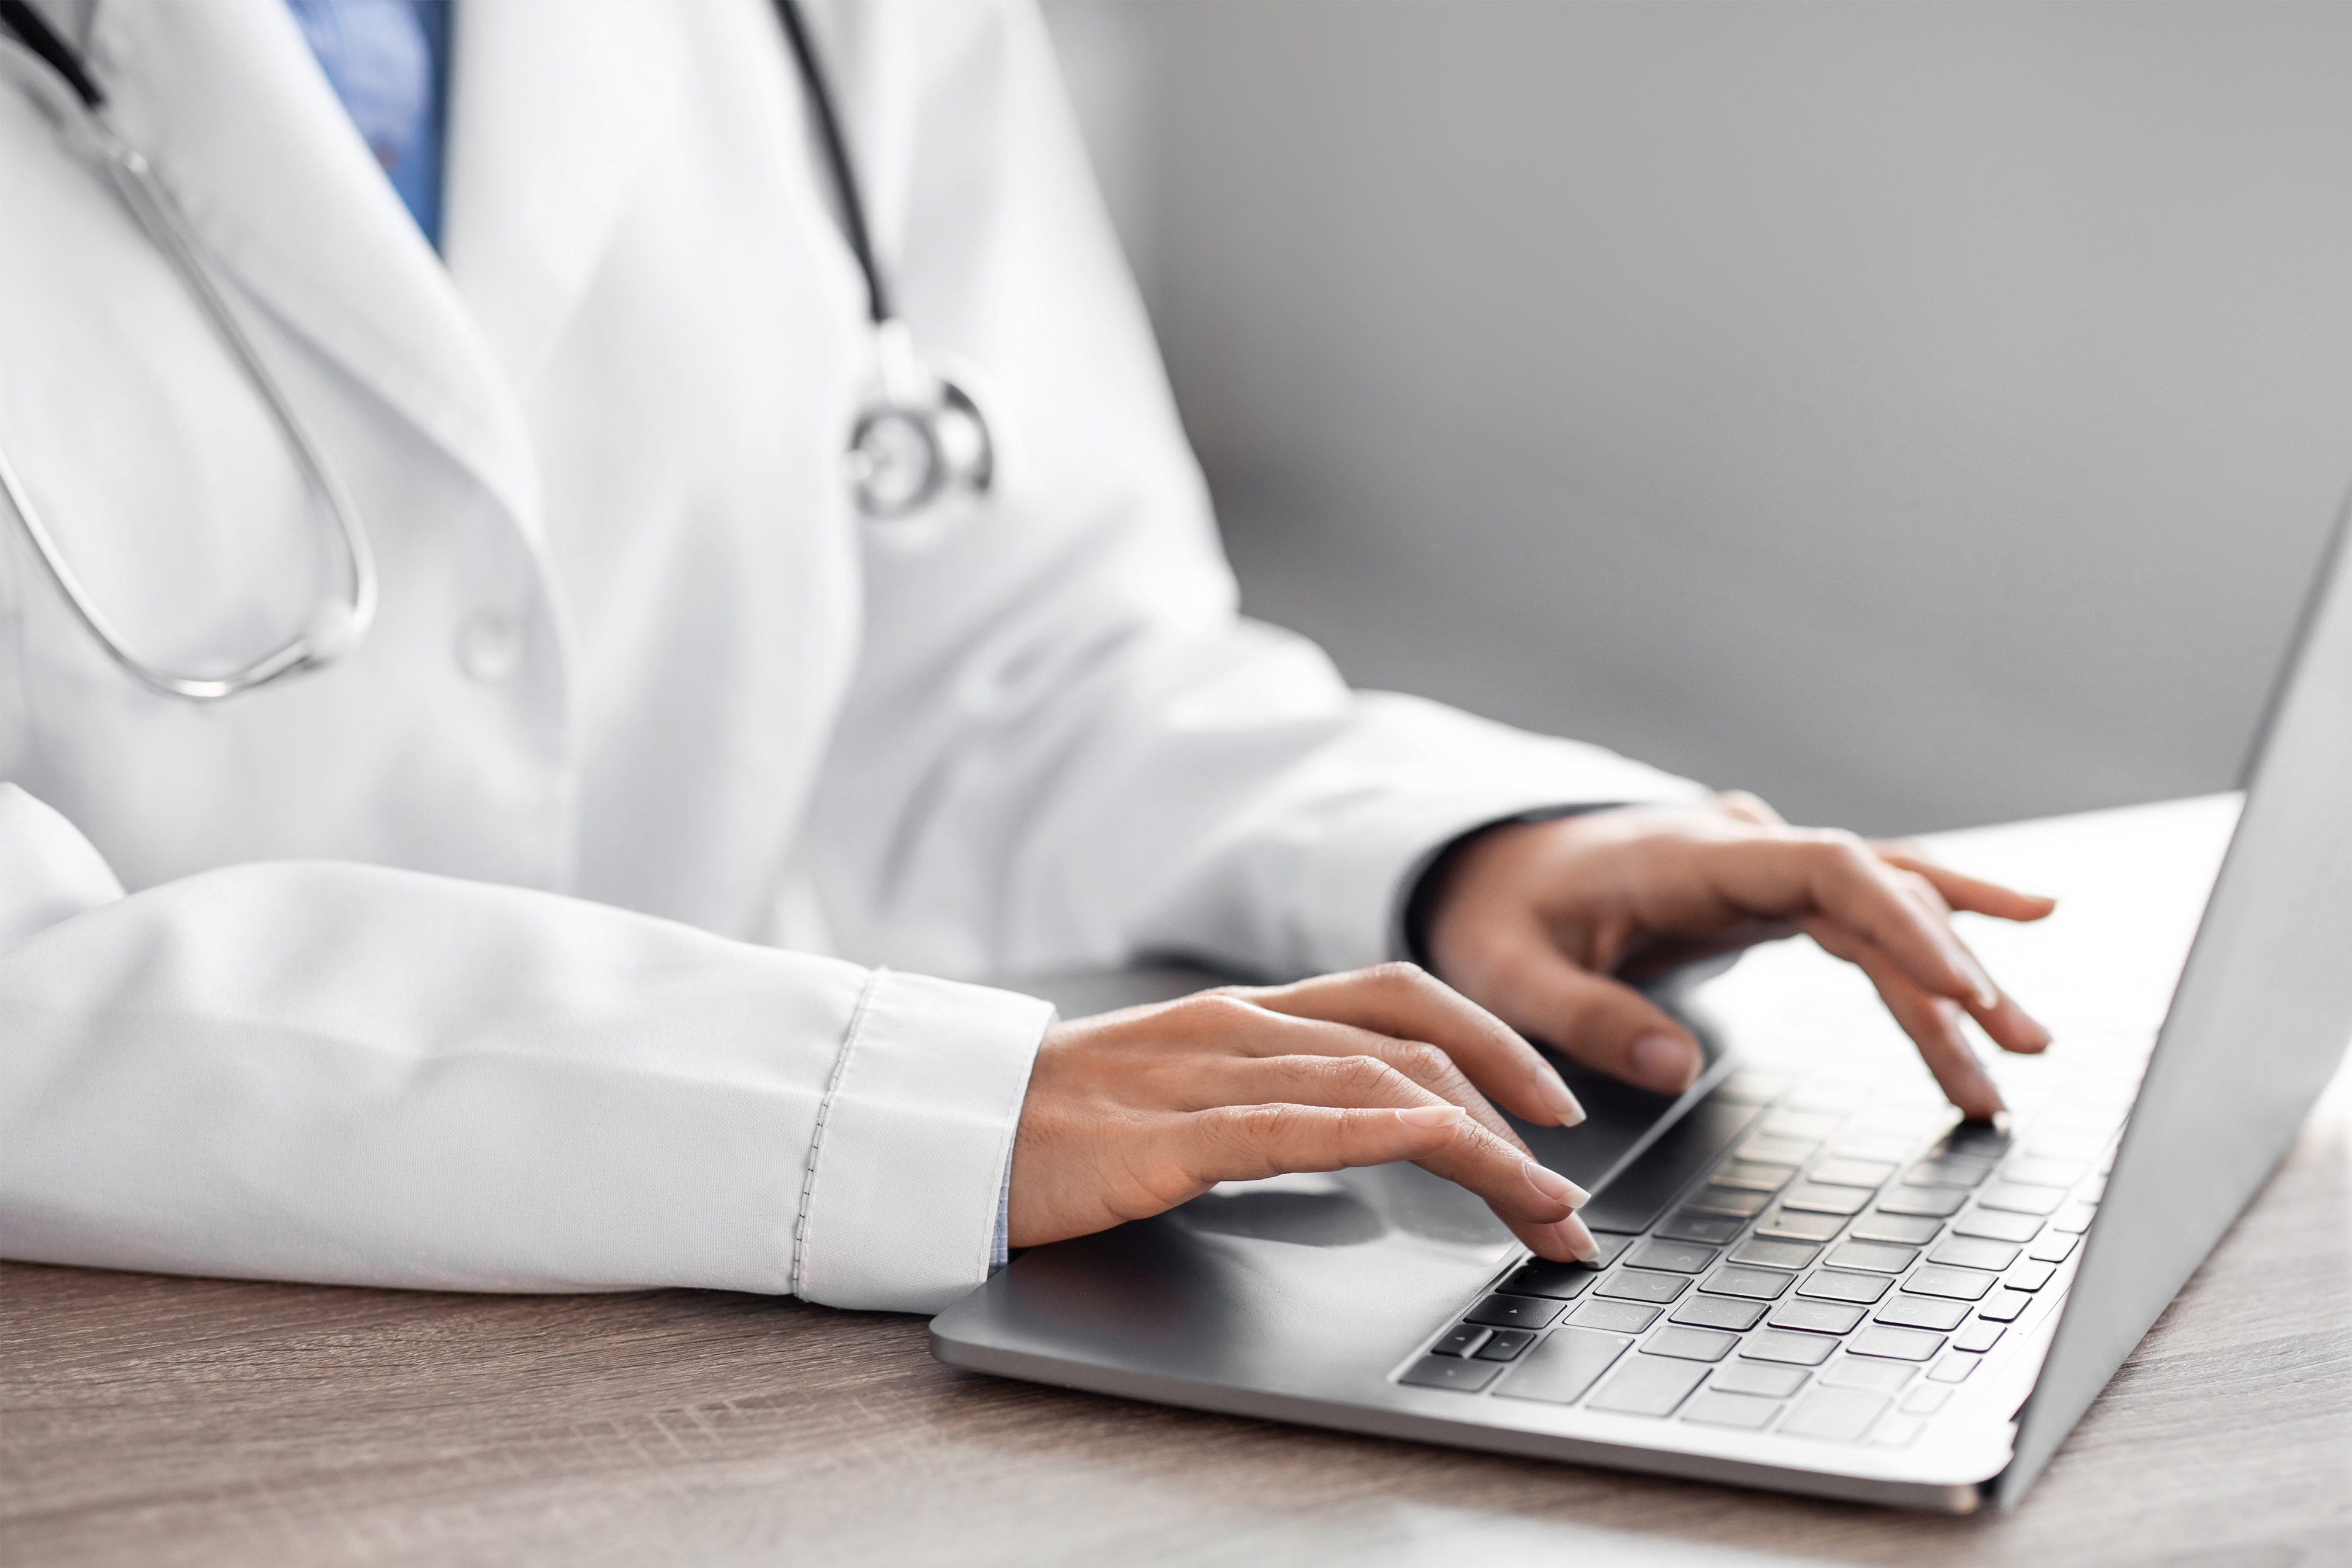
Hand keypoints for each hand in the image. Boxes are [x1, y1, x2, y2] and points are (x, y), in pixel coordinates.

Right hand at [1009, 965, 1604, 1261]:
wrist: (944, 1128)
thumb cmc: (1060, 1125)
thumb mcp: (1184, 1095)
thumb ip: (1270, 1098)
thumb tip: (1368, 1132)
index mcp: (1246, 1015)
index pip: (1400, 1002)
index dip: (1495, 1042)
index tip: (1556, 1110)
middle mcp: (1239, 1028)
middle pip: (1413, 1047)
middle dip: (1512, 1116)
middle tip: (1569, 1195)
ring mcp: (1203, 1074)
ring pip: (1377, 1084)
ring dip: (1480, 1147)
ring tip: (1542, 1211)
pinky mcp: (1165, 1135)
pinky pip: (1292, 1125)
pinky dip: (1381, 1133)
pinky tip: (1438, 1151)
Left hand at [1423, 793, 2055, 1118]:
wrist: (1492, 866)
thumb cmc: (1500, 914)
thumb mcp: (1509, 970)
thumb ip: (1584, 1016)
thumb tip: (1672, 1068)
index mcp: (1691, 855)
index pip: (1825, 870)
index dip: (1903, 920)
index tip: (1961, 984)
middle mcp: (1744, 848)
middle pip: (1876, 891)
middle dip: (1952, 966)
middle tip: (2017, 1044)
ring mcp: (1764, 867)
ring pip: (1884, 908)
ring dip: (1951, 978)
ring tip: (2018, 1054)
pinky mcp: (1771, 895)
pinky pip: (1865, 918)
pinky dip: (1926, 950)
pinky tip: (1989, 985)